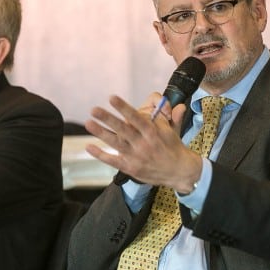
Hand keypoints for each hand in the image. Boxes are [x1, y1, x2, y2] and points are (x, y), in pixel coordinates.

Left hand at [84, 94, 201, 192]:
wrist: (180, 172)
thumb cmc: (174, 147)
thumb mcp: (174, 129)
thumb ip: (172, 116)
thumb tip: (178, 104)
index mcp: (153, 132)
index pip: (137, 118)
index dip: (124, 108)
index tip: (112, 98)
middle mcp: (144, 144)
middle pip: (124, 129)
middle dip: (108, 119)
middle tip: (94, 109)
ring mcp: (136, 157)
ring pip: (116, 143)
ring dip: (101, 133)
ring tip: (88, 123)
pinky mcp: (131, 168)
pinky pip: (113, 161)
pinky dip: (101, 155)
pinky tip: (89, 146)